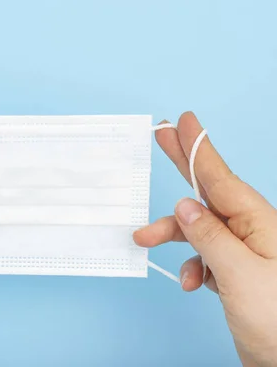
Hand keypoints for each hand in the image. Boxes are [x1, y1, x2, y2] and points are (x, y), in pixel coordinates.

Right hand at [134, 112, 276, 365]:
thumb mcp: (240, 275)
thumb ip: (210, 236)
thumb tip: (186, 205)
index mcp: (260, 222)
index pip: (220, 176)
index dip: (198, 147)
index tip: (183, 121)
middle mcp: (252, 231)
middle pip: (209, 189)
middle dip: (183, 165)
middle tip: (162, 135)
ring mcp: (245, 252)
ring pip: (199, 229)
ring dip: (173, 235)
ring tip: (143, 240)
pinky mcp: (237, 273)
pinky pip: (204, 256)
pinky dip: (190, 266)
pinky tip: (190, 283)